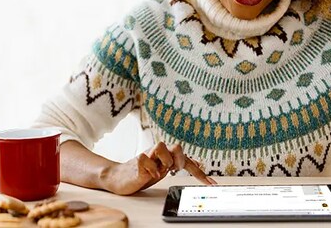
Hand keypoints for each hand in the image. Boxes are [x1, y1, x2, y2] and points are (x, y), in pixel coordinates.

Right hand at [100, 141, 216, 195]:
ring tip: (157, 172)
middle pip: (177, 146)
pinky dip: (149, 169)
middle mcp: (159, 152)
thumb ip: (177, 164)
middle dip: (179, 160)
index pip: (187, 160)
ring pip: (161, 147)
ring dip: (163, 163)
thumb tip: (196, 162)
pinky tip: (147, 174)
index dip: (200, 173)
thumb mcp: (163, 170)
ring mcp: (148, 154)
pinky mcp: (137, 160)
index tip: (211, 184)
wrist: (119, 177)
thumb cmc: (143, 172)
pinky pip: (145, 159)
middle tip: (173, 170)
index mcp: (167, 155)